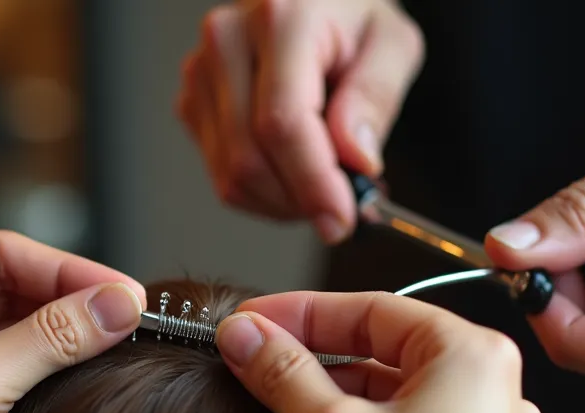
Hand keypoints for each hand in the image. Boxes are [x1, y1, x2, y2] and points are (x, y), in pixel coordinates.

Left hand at [0, 231, 146, 412]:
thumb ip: (53, 338)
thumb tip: (120, 304)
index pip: (3, 253)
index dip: (72, 271)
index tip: (130, 294)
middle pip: (13, 283)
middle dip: (71, 302)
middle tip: (134, 322)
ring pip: (16, 324)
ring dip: (64, 337)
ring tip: (121, 348)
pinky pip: (10, 364)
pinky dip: (48, 370)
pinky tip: (87, 378)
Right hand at [177, 0, 424, 242]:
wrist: (311, 0)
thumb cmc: (353, 18)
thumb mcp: (392, 45)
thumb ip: (375, 99)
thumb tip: (355, 161)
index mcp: (280, 19)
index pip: (282, 123)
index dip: (311, 182)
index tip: (342, 219)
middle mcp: (227, 42)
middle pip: (249, 158)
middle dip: (299, 201)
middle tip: (341, 209)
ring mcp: (200, 74)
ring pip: (231, 176)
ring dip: (282, 202)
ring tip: (322, 185)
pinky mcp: (191, 103)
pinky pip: (221, 175)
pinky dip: (262, 193)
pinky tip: (293, 173)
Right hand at [215, 291, 543, 412]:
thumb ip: (284, 372)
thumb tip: (248, 334)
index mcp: (474, 359)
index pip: (374, 307)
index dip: (300, 310)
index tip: (250, 321)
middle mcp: (493, 394)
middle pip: (385, 346)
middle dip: (312, 349)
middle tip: (250, 354)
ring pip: (394, 392)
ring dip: (332, 389)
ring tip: (272, 396)